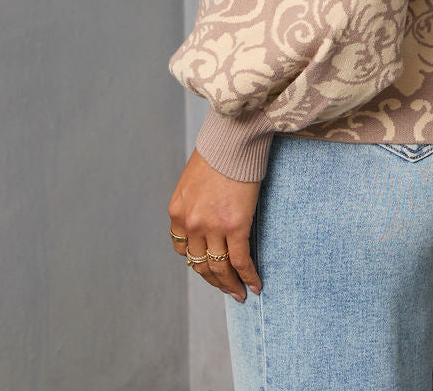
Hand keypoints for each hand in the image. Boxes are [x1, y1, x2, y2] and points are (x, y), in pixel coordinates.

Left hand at [168, 148, 262, 301]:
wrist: (233, 138)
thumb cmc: (218, 152)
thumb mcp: (193, 179)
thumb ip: (195, 202)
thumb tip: (208, 215)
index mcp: (177, 212)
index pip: (183, 250)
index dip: (198, 262)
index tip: (210, 267)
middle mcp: (191, 224)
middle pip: (200, 264)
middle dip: (214, 280)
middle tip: (227, 289)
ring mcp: (212, 227)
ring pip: (219, 267)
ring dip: (230, 284)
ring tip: (240, 293)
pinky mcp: (235, 226)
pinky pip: (240, 260)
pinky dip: (247, 276)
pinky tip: (255, 285)